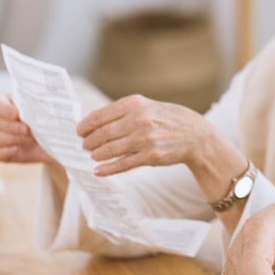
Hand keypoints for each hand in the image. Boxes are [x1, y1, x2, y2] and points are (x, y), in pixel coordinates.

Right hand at [0, 93, 53, 163]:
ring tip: (29, 139)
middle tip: (28, 130)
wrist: (47, 138)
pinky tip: (17, 149)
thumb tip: (31, 108)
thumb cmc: (40, 118)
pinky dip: (4, 152)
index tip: (18, 114)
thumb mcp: (37, 108)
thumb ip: (31, 106)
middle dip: (13, 127)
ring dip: (12, 139)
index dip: (5, 110)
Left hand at [77, 94, 218, 175]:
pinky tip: (98, 171)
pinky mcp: (150, 157)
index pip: (100, 116)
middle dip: (89, 142)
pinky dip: (107, 169)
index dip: (85, 126)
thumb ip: (122, 113)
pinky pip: (122, 165)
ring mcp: (144, 139)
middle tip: (85, 146)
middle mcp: (138, 120)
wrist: (194, 135)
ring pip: (110, 150)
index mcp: (134, 104)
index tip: (79, 132)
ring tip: (92, 156)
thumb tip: (93, 123)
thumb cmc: (166, 119)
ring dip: (97, 155)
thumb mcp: (145, 107)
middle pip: (102, 134)